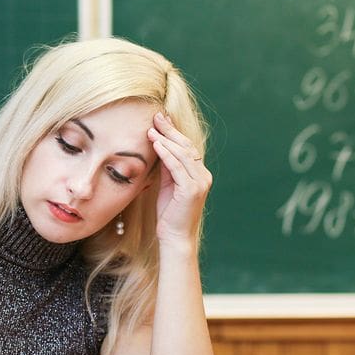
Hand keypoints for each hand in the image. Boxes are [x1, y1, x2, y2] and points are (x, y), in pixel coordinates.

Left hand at [147, 112, 211, 247]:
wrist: (175, 237)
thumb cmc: (169, 214)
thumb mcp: (167, 185)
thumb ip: (167, 168)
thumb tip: (159, 146)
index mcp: (199, 174)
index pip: (187, 147)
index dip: (174, 132)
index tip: (160, 119)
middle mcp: (203, 176)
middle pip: (187, 146)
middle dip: (170, 130)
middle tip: (156, 117)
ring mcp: (199, 182)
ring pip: (183, 154)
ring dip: (166, 140)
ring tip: (151, 129)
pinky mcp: (191, 190)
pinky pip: (177, 167)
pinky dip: (166, 154)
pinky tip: (156, 144)